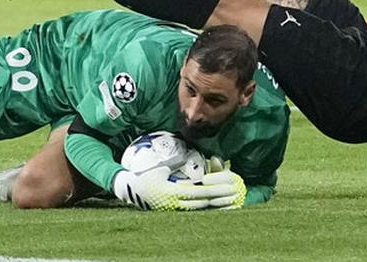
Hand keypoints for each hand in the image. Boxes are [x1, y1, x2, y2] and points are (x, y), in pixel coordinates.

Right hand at [112, 168, 243, 210]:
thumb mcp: (159, 168)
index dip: (215, 190)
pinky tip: (216, 206)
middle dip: (220, 199)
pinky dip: (206, 208)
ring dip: (216, 206)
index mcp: (172, 192)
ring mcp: (175, 209)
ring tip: (231, 202)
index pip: (199, 192)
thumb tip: (187, 155)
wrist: (129, 189)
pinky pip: (194, 210)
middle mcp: (175, 203)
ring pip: (200, 209)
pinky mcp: (174, 210)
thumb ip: (174, 164)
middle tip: (236, 195)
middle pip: (202, 203)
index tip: (228, 188)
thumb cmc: (144, 176)